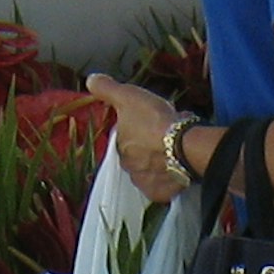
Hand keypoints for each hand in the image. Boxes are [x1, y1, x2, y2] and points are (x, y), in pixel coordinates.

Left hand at [85, 74, 190, 202]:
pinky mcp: (162, 193)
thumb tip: (90, 80)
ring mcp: (146, 182)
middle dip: (146, 148)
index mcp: (120, 148)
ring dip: (157, 163)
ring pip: (150, 171)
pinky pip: (162, 186)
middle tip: (163, 136)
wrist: (183, 145)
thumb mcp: (128, 96)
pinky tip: (176, 168)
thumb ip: (108, 89)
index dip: (136, 130)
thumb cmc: (154, 120)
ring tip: (173, 150)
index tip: (149, 123)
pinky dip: (167, 179)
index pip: (124, 140)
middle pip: (137, 157)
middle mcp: (129, 169)